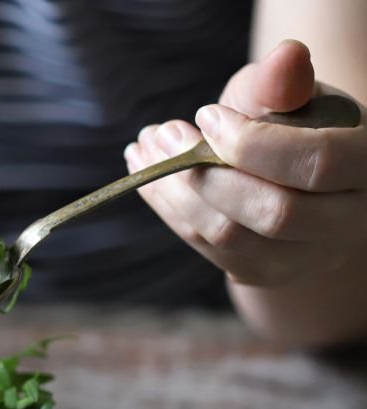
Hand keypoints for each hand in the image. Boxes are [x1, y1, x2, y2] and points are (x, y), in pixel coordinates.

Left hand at [125, 40, 366, 287]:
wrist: (291, 179)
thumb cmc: (292, 126)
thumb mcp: (291, 97)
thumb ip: (283, 84)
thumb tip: (284, 55)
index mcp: (366, 168)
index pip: (317, 164)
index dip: (254, 143)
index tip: (205, 114)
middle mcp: (344, 223)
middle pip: (273, 213)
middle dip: (206, 173)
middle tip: (162, 134)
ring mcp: (301, 257)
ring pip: (230, 235)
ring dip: (174, 192)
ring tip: (144, 150)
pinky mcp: (258, 272)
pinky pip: (205, 246)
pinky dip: (169, 209)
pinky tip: (146, 176)